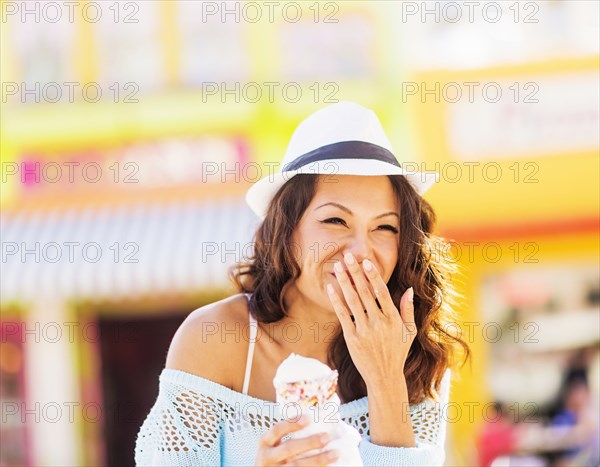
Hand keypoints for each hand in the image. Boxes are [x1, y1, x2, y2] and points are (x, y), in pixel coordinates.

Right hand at [255, 416, 339, 465]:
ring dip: (318, 459)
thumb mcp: (273, 445)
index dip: (292, 423)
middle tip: (327, 437)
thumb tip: (314, 419)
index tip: (308, 418)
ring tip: (335, 453)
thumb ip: (287, 435)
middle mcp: (267, 457)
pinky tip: (328, 466)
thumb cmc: (274, 456)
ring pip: (297, 465)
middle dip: (309, 442)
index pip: (277, 430)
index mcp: (265, 443)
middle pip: (289, 448)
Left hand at [326, 252, 416, 386]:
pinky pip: (343, 315)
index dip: (373, 275)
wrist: (384, 377)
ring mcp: (365, 330)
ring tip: (338, 267)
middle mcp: (379, 322)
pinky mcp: (352, 338)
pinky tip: (331, 287)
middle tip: (348, 256)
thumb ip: (408, 310)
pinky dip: (336, 300)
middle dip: (355, 272)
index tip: (366, 261)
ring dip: (344, 282)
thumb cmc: (397, 352)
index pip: (381, 292)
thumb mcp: (409, 332)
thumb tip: (409, 290)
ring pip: (352, 301)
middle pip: (365, 292)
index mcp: (393, 319)